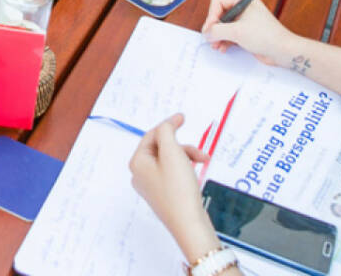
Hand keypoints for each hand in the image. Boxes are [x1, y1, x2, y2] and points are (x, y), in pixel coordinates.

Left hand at [129, 115, 219, 261]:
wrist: (189, 224)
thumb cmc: (179, 188)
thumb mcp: (172, 152)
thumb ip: (167, 131)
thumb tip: (167, 123)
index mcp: (138, 163)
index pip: (151, 135)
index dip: (168, 125)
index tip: (183, 117)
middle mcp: (140, 174)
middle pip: (161, 148)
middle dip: (182, 146)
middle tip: (199, 152)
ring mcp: (151, 186)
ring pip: (169, 160)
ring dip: (186, 157)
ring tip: (202, 162)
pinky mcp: (163, 195)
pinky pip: (172, 173)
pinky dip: (185, 168)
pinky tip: (197, 172)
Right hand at [201, 0, 299, 65]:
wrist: (283, 51)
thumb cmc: (267, 36)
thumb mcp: (237, 32)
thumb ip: (218, 30)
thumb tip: (207, 32)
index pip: (218, 1)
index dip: (211, 15)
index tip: (210, 28)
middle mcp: (243, 8)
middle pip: (219, 13)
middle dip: (214, 27)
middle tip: (211, 39)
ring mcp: (244, 20)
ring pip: (223, 25)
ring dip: (218, 36)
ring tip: (216, 45)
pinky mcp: (246, 32)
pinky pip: (229, 34)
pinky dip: (224, 40)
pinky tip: (223, 48)